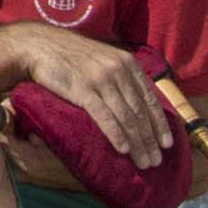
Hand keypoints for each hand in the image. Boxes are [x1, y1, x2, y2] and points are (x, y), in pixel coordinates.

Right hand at [8, 26, 170, 163]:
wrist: (40, 45)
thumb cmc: (72, 55)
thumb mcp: (104, 58)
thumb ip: (122, 75)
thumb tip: (137, 104)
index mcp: (128, 63)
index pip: (150, 99)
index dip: (160, 124)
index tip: (167, 144)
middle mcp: (118, 70)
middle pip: (140, 112)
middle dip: (150, 140)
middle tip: (156, 162)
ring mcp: (101, 80)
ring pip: (127, 118)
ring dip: (138, 144)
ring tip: (144, 163)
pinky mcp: (83, 89)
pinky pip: (105, 117)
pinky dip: (116, 135)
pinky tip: (123, 150)